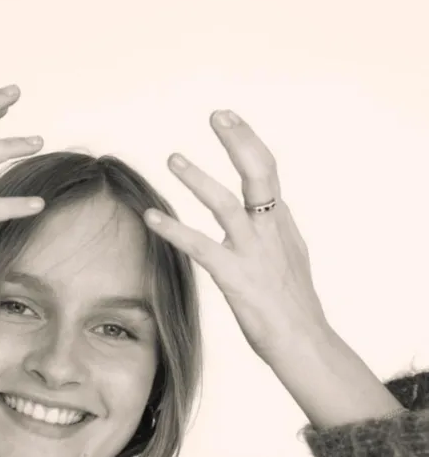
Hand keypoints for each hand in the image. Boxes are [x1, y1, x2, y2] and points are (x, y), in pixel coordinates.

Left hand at [144, 109, 331, 363]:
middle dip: (238, 140)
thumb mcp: (290, 258)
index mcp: (281, 224)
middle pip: (259, 172)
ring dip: (197, 178)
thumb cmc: (294, 306)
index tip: (229, 119)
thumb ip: (276, 231)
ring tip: (173, 158)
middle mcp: (270, 231)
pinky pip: (200, 246)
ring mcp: (253, 252)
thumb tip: (269, 212)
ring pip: (225, 204)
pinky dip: (174, 229)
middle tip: (216, 115)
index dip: (247, 141)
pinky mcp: (235, 276)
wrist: (304, 342)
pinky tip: (152, 217)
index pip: (266, 171)